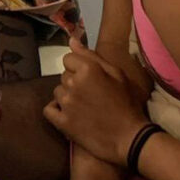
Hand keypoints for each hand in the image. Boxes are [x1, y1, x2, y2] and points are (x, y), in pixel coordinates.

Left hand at [43, 40, 150, 165]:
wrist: (130, 139)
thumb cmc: (127, 104)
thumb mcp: (117, 75)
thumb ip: (92, 56)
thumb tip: (71, 40)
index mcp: (87, 69)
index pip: (68, 58)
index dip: (79, 67)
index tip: (92, 79)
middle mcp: (72, 83)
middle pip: (64, 75)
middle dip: (74, 82)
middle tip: (91, 95)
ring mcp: (66, 103)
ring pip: (58, 91)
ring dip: (67, 97)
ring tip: (84, 107)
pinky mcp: (62, 122)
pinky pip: (49, 109)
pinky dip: (56, 111)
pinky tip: (69, 114)